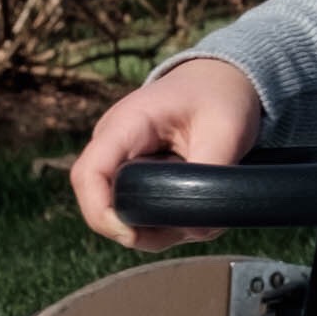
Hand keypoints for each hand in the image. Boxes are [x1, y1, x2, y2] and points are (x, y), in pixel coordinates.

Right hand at [70, 57, 264, 251]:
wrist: (221, 81)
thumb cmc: (220, 96)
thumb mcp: (226, 130)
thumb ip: (212, 177)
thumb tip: (197, 227)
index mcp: (126, 124)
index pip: (90, 174)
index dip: (102, 212)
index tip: (132, 234)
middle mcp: (113, 146)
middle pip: (100, 204)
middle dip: (138, 229)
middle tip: (184, 229)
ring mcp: (120, 163)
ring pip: (120, 215)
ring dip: (156, 230)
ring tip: (197, 215)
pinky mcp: (133, 177)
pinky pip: (137, 211)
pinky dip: (163, 223)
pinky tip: (192, 210)